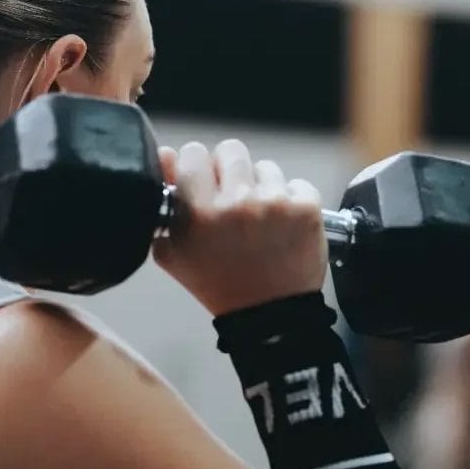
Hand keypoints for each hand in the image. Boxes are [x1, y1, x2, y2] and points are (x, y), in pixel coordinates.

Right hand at [152, 139, 325, 316]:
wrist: (269, 319)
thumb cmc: (219, 285)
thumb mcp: (175, 252)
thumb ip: (162, 203)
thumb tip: (164, 155)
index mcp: (199, 212)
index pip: (194, 153)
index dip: (198, 168)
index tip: (204, 185)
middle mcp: (237, 203)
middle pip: (231, 150)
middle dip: (230, 171)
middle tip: (233, 200)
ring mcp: (275, 204)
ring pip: (265, 166)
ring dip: (262, 187)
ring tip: (261, 221)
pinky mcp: (307, 209)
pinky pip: (297, 184)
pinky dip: (292, 201)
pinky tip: (284, 227)